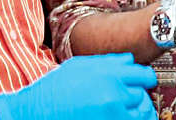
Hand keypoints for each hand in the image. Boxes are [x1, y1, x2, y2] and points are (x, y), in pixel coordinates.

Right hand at [0, 53, 156, 119]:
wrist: (31, 113)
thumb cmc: (52, 91)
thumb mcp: (79, 66)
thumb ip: (107, 63)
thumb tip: (130, 61)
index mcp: (107, 73)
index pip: (143, 75)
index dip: (144, 80)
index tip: (143, 84)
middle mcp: (113, 92)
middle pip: (142, 94)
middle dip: (136, 97)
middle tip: (129, 101)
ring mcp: (111, 113)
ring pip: (141, 113)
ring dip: (137, 113)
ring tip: (128, 113)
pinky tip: (121, 117)